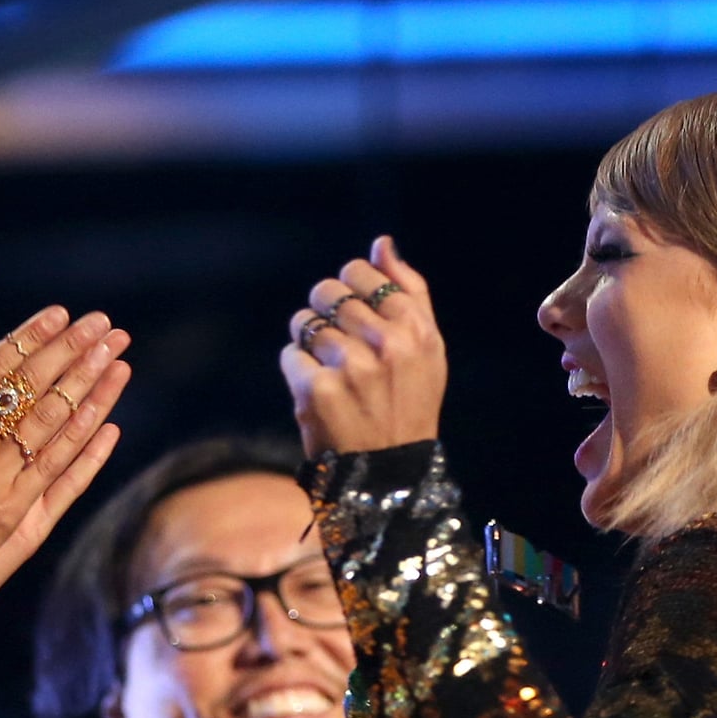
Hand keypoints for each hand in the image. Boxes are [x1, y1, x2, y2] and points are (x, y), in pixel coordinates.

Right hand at [0, 307, 129, 637]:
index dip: (31, 337)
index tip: (60, 314)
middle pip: (32, 385)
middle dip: (72, 349)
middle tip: (103, 322)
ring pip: (51, 421)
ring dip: (86, 385)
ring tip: (115, 353)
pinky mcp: (9, 515)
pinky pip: (56, 473)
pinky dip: (83, 445)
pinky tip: (109, 421)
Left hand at [280, 235, 445, 456]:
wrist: (388, 473)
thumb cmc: (408, 404)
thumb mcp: (426, 349)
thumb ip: (409, 291)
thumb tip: (382, 244)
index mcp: (416, 329)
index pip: (362, 272)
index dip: (348, 288)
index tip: (352, 312)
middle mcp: (387, 345)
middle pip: (327, 293)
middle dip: (324, 313)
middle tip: (337, 344)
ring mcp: (351, 367)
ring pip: (304, 322)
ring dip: (308, 343)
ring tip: (330, 370)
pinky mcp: (318, 390)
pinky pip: (290, 355)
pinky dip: (297, 371)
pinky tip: (318, 392)